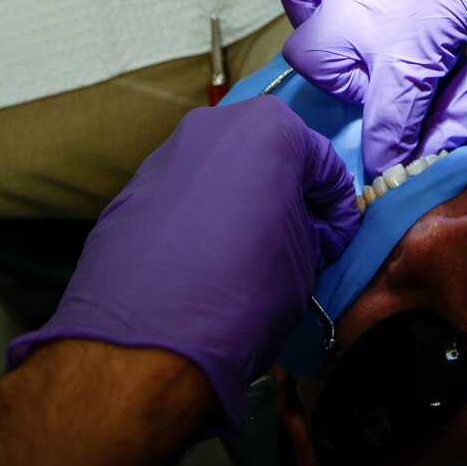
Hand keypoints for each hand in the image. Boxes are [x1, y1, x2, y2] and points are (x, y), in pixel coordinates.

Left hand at [7, 99, 359, 434]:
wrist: (147, 339)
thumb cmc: (248, 288)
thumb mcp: (307, 262)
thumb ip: (312, 231)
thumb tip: (306, 230)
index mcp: (268, 128)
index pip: (323, 162)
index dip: (337, 208)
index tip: (336, 242)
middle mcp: (212, 126)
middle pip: (265, 155)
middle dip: (285, 195)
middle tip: (296, 242)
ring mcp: (164, 155)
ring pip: (219, 173)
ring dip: (240, 203)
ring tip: (246, 253)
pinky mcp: (130, 190)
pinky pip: (182, 196)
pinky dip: (201, 217)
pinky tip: (204, 260)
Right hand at [275, 0, 466, 179]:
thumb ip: (466, 116)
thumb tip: (426, 153)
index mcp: (410, 28)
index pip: (381, 119)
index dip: (391, 159)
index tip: (396, 180)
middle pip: (315, 56)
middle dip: (349, 87)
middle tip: (399, 91)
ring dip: (327, 31)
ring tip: (374, 46)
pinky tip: (377, 8)